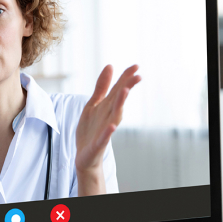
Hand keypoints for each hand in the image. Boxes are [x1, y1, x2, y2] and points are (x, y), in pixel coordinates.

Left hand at [75, 64, 140, 193]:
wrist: (84, 155)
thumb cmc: (90, 129)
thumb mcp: (93, 104)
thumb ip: (102, 87)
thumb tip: (110, 66)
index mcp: (107, 106)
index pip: (118, 89)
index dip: (126, 77)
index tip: (136, 66)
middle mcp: (109, 116)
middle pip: (119, 100)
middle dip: (127, 87)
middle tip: (138, 76)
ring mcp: (105, 129)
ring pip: (115, 116)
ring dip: (120, 104)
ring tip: (125, 91)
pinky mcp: (99, 143)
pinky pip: (104, 137)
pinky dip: (108, 132)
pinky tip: (112, 126)